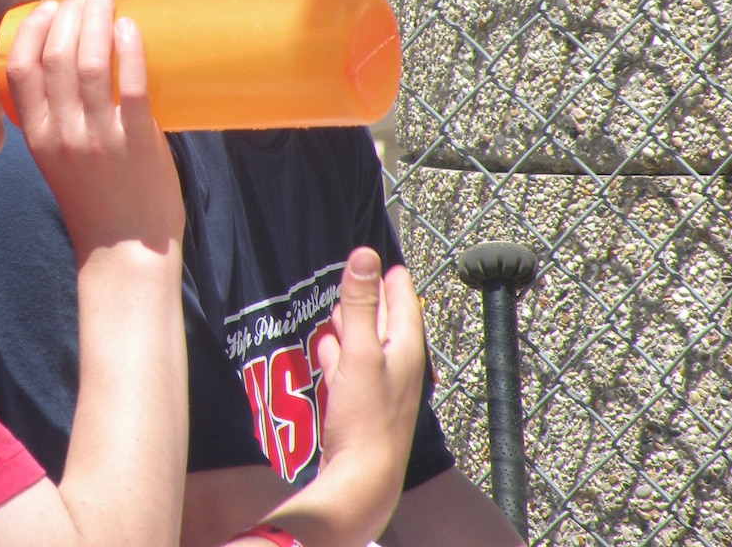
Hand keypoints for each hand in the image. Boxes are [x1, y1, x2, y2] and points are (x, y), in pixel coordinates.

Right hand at [3, 0, 182, 256]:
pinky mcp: (137, 143)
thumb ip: (61, 122)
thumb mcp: (58, 161)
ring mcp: (99, 139)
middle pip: (57, 56)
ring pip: (90, 63)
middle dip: (70, 12)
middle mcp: (62, 134)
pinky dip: (128, 49)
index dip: (33, 30)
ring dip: (98, 19)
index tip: (49, 7)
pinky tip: (130, 27)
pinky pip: (131, 86)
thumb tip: (86, 69)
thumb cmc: (97, 204)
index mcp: (37, 137)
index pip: (20, 69)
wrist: (126, 255)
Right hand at [311, 248, 425, 521]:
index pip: (403, 302)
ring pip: (365, 345)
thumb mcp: (360, 351)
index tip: (380, 257)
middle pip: (384, 322)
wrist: (360, 478)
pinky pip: (350, 369)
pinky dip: (339, 354)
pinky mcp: (359, 405)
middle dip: (368, 299)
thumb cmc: (366, 416)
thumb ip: (359, 303)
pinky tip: (325, 350)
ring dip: (350, 325)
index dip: (390, 278)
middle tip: (356, 274)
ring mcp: (379, 387)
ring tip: (337, 307)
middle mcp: (397, 366)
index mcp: (406, 349)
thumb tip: (365, 253)